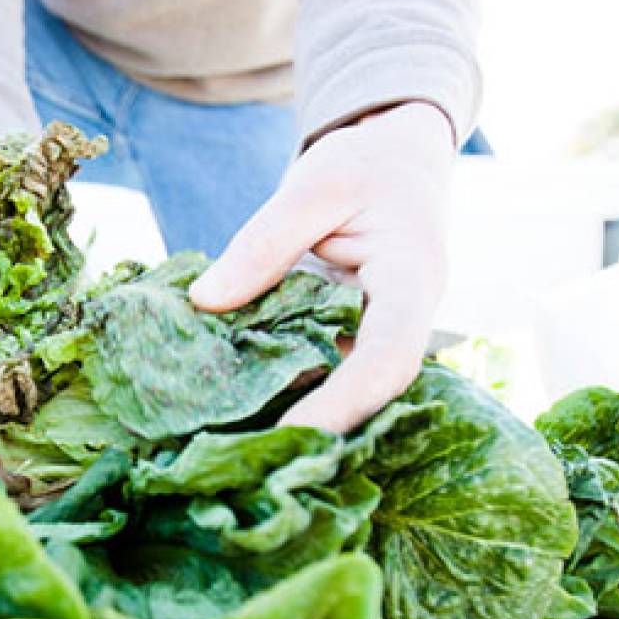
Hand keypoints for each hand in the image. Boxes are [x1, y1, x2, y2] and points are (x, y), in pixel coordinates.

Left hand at [189, 102, 453, 433]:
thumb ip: (265, 240)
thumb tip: (206, 300)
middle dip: (308, 428)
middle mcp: (401, 324)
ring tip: (221, 442)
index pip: (388, 359)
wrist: (396, 159)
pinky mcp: (344, 338)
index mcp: (413, 282)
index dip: (344, 403)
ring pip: (333, 387)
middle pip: (363, 392)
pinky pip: (312, 367)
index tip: (293, 432)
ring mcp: (373, 336)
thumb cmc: (367, 164)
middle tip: (241, 459)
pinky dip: (272, 382)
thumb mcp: (316, 183)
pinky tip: (221, 400)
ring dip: (282, 411)